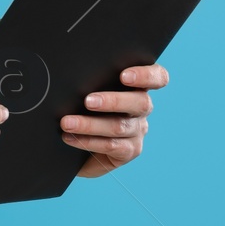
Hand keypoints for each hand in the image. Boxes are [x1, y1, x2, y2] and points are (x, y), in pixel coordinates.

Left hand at [59, 64, 168, 178]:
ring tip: (67, 122)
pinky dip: (88, 141)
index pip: (157, 77)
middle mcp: (141, 108)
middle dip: (113, 101)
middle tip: (88, 101)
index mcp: (136, 86)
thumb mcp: (84, 90)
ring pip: (119, 126)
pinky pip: (112, 146)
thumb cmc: (78, 107)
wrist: (72, 144)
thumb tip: (73, 74)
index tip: (124, 76)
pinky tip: (70, 137)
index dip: (146, 75)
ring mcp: (137, 131)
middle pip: (140, 102)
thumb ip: (89, 80)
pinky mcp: (129, 151)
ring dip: (90, 124)